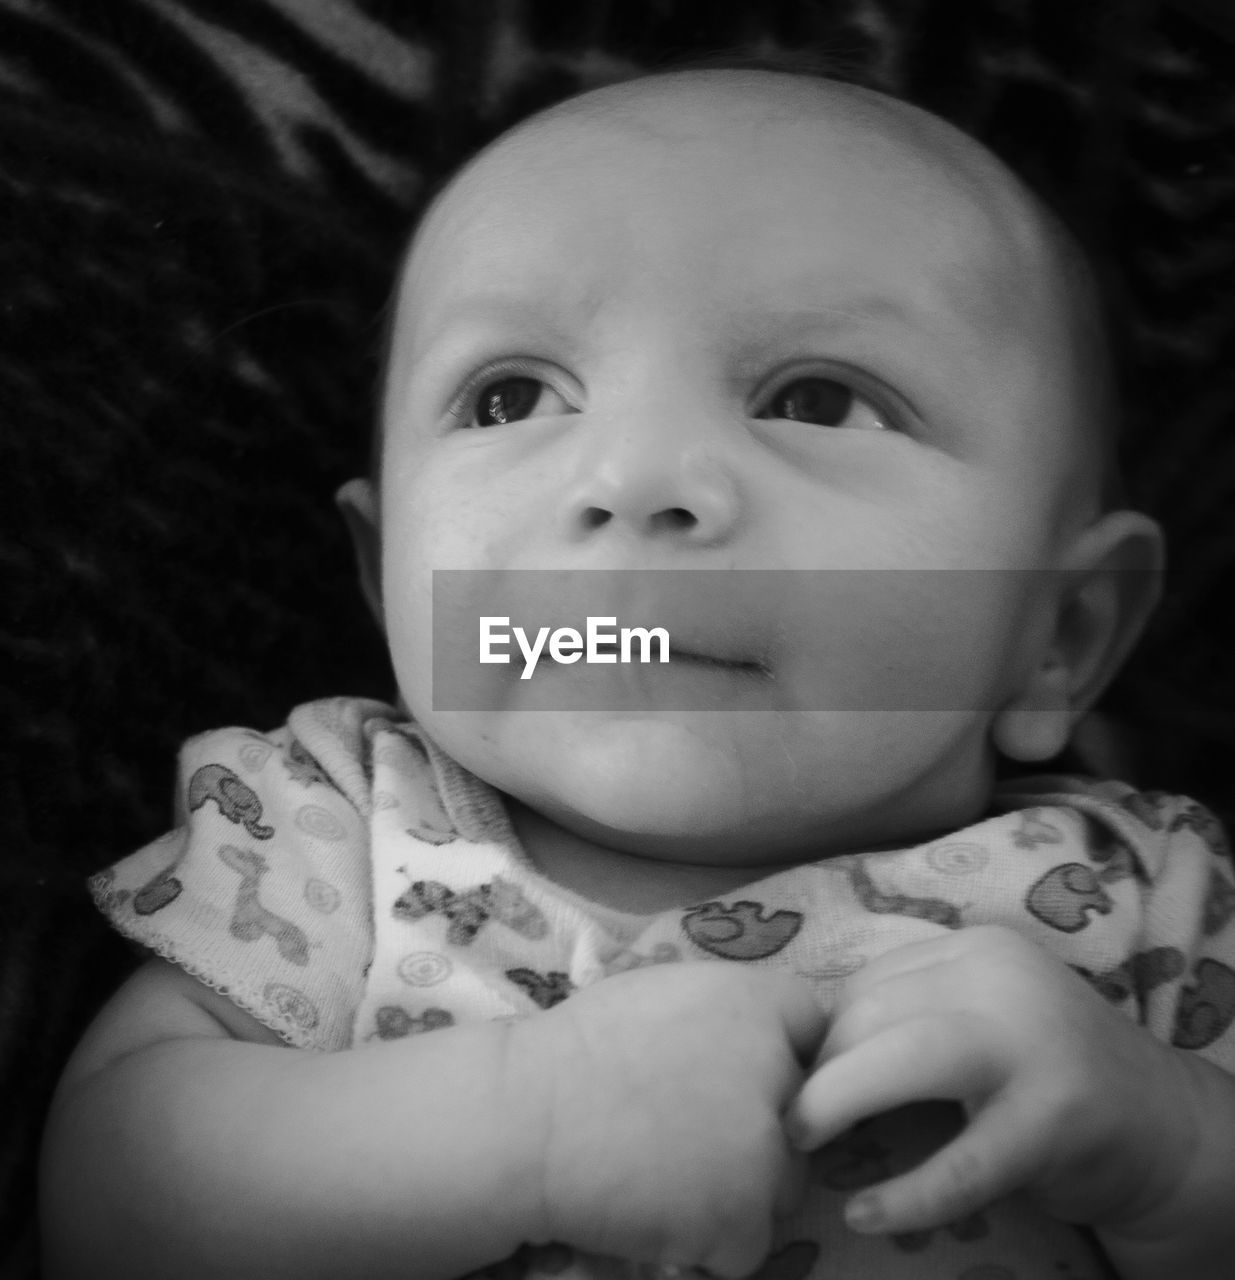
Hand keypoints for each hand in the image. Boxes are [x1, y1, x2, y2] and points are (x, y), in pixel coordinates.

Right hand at [512, 962, 825, 1276]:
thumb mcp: (668, 993)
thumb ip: (733, 1012)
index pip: (816, 1032)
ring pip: (784, 1184)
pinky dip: (710, 1244)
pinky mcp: (745, 1219)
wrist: (524, 1120)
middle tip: (690, 1134)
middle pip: (804, 1115)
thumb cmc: (581, 1049)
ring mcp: (766, 1149)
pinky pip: (750, 1244)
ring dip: (741, 1190)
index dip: (782, 1060)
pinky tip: (659, 1213)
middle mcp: (778, 1070)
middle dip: (760, 1130)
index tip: (743, 1079)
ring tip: (668, 1173)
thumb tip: (772, 1040)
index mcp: (759, 1002)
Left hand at [785, 925, 1197, 1238]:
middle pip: (875, 1011)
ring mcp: (1033, 1042)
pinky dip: (907, 1191)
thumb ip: (912, 1010)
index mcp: (977, 949)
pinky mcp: (1055, 1116)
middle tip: (791, 1118)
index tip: (800, 1077)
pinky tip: (865, 1213)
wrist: (1165, 1127)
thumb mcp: (979, 1017)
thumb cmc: (1045, 1072)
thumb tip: (804, 1043)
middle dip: (820, 1066)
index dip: (823, 1033)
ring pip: (906, 1058)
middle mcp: (1003, 977)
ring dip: (838, 1100)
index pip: (870, 981)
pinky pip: (963, 1160)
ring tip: (802, 1143)